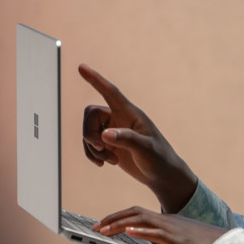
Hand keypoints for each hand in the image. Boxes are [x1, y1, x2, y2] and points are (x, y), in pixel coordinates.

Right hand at [79, 64, 197, 212]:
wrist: (162, 176)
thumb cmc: (160, 159)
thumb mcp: (146, 149)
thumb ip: (127, 139)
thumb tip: (105, 135)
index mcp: (131, 114)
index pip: (111, 93)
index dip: (96, 80)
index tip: (81, 67)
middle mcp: (119, 119)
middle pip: (91, 114)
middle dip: (89, 132)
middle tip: (100, 148)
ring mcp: (113, 132)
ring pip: (88, 130)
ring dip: (92, 147)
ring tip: (108, 161)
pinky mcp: (109, 145)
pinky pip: (90, 144)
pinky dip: (92, 154)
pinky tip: (104, 164)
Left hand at [94, 207, 225, 243]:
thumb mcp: (178, 241)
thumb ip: (162, 240)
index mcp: (165, 220)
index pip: (136, 213)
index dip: (118, 216)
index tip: (102, 223)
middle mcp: (165, 221)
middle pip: (134, 213)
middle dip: (112, 218)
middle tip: (94, 226)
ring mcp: (171, 229)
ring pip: (140, 220)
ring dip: (119, 224)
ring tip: (103, 230)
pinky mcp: (176, 240)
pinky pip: (155, 233)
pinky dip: (140, 231)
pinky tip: (128, 231)